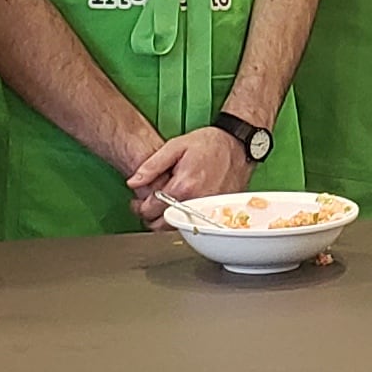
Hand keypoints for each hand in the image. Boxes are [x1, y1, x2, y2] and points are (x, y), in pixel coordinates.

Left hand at [126, 124, 248, 218]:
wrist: (238, 145)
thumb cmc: (209, 144)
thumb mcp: (175, 146)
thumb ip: (151, 165)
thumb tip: (133, 182)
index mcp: (183, 186)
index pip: (152, 209)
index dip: (139, 208)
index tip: (137, 203)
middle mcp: (196, 201)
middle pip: (163, 225)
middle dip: (150, 218)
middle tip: (146, 208)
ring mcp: (209, 209)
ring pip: (179, 227)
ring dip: (167, 221)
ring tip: (163, 207)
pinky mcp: (218, 211)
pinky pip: (195, 223)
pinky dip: (185, 219)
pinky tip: (182, 206)